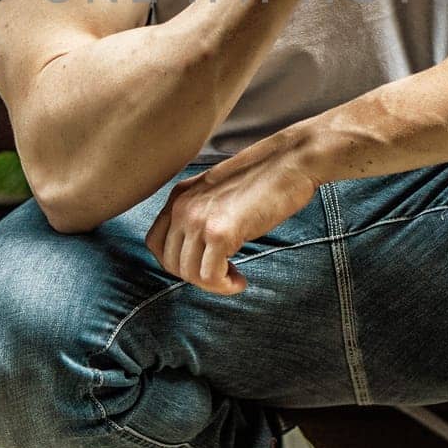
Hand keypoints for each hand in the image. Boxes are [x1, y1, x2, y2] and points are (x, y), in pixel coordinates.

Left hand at [145, 135, 319, 294]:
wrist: (291, 161)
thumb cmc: (264, 179)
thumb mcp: (218, 194)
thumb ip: (199, 214)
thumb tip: (196, 252)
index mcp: (179, 196)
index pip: (155, 243)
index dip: (177, 263)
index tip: (201, 265)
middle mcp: (182, 206)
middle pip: (171, 263)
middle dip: (197, 277)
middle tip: (223, 274)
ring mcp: (199, 219)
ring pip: (189, 274)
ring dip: (213, 284)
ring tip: (234, 278)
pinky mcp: (221, 231)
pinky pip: (210, 276)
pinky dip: (224, 285)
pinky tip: (240, 280)